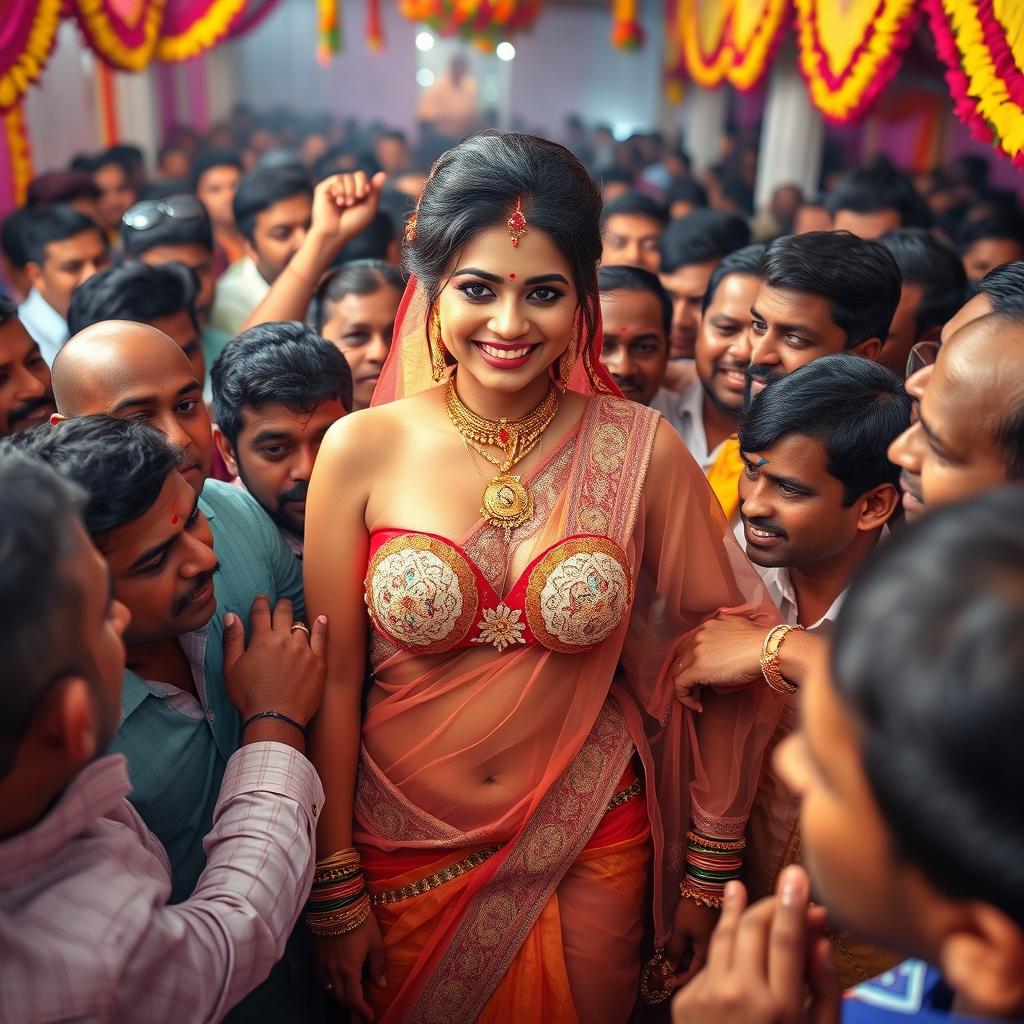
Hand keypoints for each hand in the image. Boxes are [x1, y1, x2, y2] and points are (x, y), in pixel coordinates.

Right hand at [223, 596, 327, 724]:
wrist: (276, 717)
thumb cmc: (249, 696)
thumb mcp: (232, 668)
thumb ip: (232, 640)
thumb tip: (231, 615)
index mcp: (262, 640)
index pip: (261, 613)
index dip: (261, 603)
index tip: (262, 598)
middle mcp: (284, 639)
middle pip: (284, 614)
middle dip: (282, 605)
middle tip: (282, 602)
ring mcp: (303, 649)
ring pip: (301, 626)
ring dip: (297, 620)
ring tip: (296, 618)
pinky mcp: (318, 661)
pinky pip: (322, 638)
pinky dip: (322, 626)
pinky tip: (322, 619)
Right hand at [309, 170, 386, 256]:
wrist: (335, 232)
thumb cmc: (353, 224)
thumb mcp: (369, 208)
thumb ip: (375, 191)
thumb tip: (383, 173)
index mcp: (357, 193)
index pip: (365, 178)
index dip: (366, 184)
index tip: (364, 194)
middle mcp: (346, 189)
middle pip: (358, 175)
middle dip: (359, 186)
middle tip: (357, 199)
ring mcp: (335, 188)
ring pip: (347, 177)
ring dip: (349, 191)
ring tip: (345, 204)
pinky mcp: (324, 188)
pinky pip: (337, 179)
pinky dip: (340, 190)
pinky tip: (338, 202)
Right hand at [314, 913, 387, 1018]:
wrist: (336, 902)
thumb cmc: (360, 920)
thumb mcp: (375, 941)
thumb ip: (378, 965)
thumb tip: (382, 985)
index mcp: (349, 970)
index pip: (354, 998)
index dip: (361, 1010)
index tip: (369, 1016)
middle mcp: (333, 971)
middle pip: (340, 996)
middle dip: (352, 1005)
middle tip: (361, 1008)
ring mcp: (322, 963)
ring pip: (329, 988)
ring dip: (340, 995)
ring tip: (350, 995)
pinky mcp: (316, 955)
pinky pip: (321, 978)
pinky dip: (329, 984)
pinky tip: (335, 980)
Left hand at [665, 893, 719, 987]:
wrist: (706, 885)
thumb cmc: (692, 908)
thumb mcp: (680, 930)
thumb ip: (673, 951)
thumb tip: (666, 970)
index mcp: (708, 953)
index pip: (692, 975)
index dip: (678, 980)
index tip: (665, 982)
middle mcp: (713, 951)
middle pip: (696, 968)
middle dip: (680, 969)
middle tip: (664, 967)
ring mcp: (713, 942)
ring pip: (697, 957)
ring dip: (684, 958)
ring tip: (669, 955)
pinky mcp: (710, 933)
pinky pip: (699, 947)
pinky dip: (689, 949)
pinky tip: (679, 944)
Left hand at [671, 869, 841, 1023]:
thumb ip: (825, 990)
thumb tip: (820, 938)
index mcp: (781, 1009)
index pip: (787, 939)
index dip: (793, 902)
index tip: (797, 873)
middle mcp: (740, 995)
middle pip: (753, 927)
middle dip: (771, 904)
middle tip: (786, 890)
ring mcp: (707, 995)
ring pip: (724, 935)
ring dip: (735, 910)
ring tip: (737, 890)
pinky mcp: (684, 999)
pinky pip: (710, 964)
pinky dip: (725, 953)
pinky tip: (729, 944)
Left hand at [672, 615, 770, 709]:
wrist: (767, 649)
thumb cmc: (761, 644)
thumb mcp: (740, 630)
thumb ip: (726, 634)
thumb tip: (725, 649)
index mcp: (708, 625)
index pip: (690, 643)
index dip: (692, 660)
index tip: (702, 673)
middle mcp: (698, 635)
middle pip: (681, 656)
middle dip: (686, 672)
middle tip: (697, 686)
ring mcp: (695, 651)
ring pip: (677, 670)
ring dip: (685, 686)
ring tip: (696, 698)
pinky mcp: (696, 668)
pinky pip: (680, 685)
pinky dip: (684, 697)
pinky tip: (697, 706)